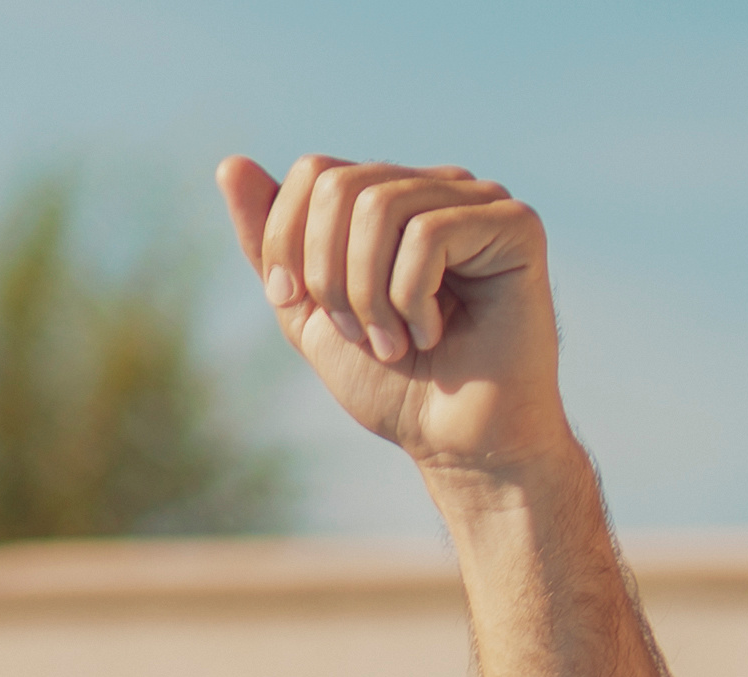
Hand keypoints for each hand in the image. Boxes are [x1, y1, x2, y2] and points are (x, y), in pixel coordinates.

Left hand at [217, 155, 569, 482]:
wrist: (453, 440)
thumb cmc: (391, 383)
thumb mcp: (306, 311)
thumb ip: (270, 244)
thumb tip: (231, 165)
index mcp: (388, 200)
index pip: (315, 171)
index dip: (287, 241)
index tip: (297, 304)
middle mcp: (436, 187)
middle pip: (340, 185)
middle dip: (326, 274)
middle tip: (356, 333)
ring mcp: (480, 200)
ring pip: (379, 207)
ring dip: (366, 293)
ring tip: (393, 341)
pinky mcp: (516, 224)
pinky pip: (430, 234)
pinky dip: (411, 299)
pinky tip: (433, 333)